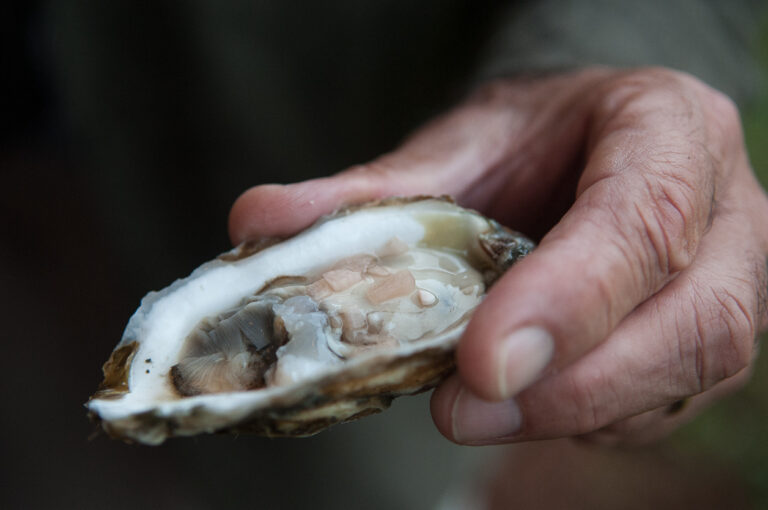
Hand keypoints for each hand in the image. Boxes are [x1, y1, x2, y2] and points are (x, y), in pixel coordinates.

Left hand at [229, 68, 767, 444]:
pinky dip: (585, 417)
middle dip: (579, 384)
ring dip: (577, 412)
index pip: (643, 217)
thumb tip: (258, 222)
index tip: (482, 362)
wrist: (592, 148)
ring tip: (476, 414)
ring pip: (686, 374)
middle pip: (694, 319)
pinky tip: (521, 406)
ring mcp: (728, 284)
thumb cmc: (538, 139)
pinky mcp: (700, 342)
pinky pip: (661, 402)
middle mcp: (725, 215)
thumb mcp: (467, 143)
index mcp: (672, 132)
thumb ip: (379, 190)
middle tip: (463, 411)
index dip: (571, 297)